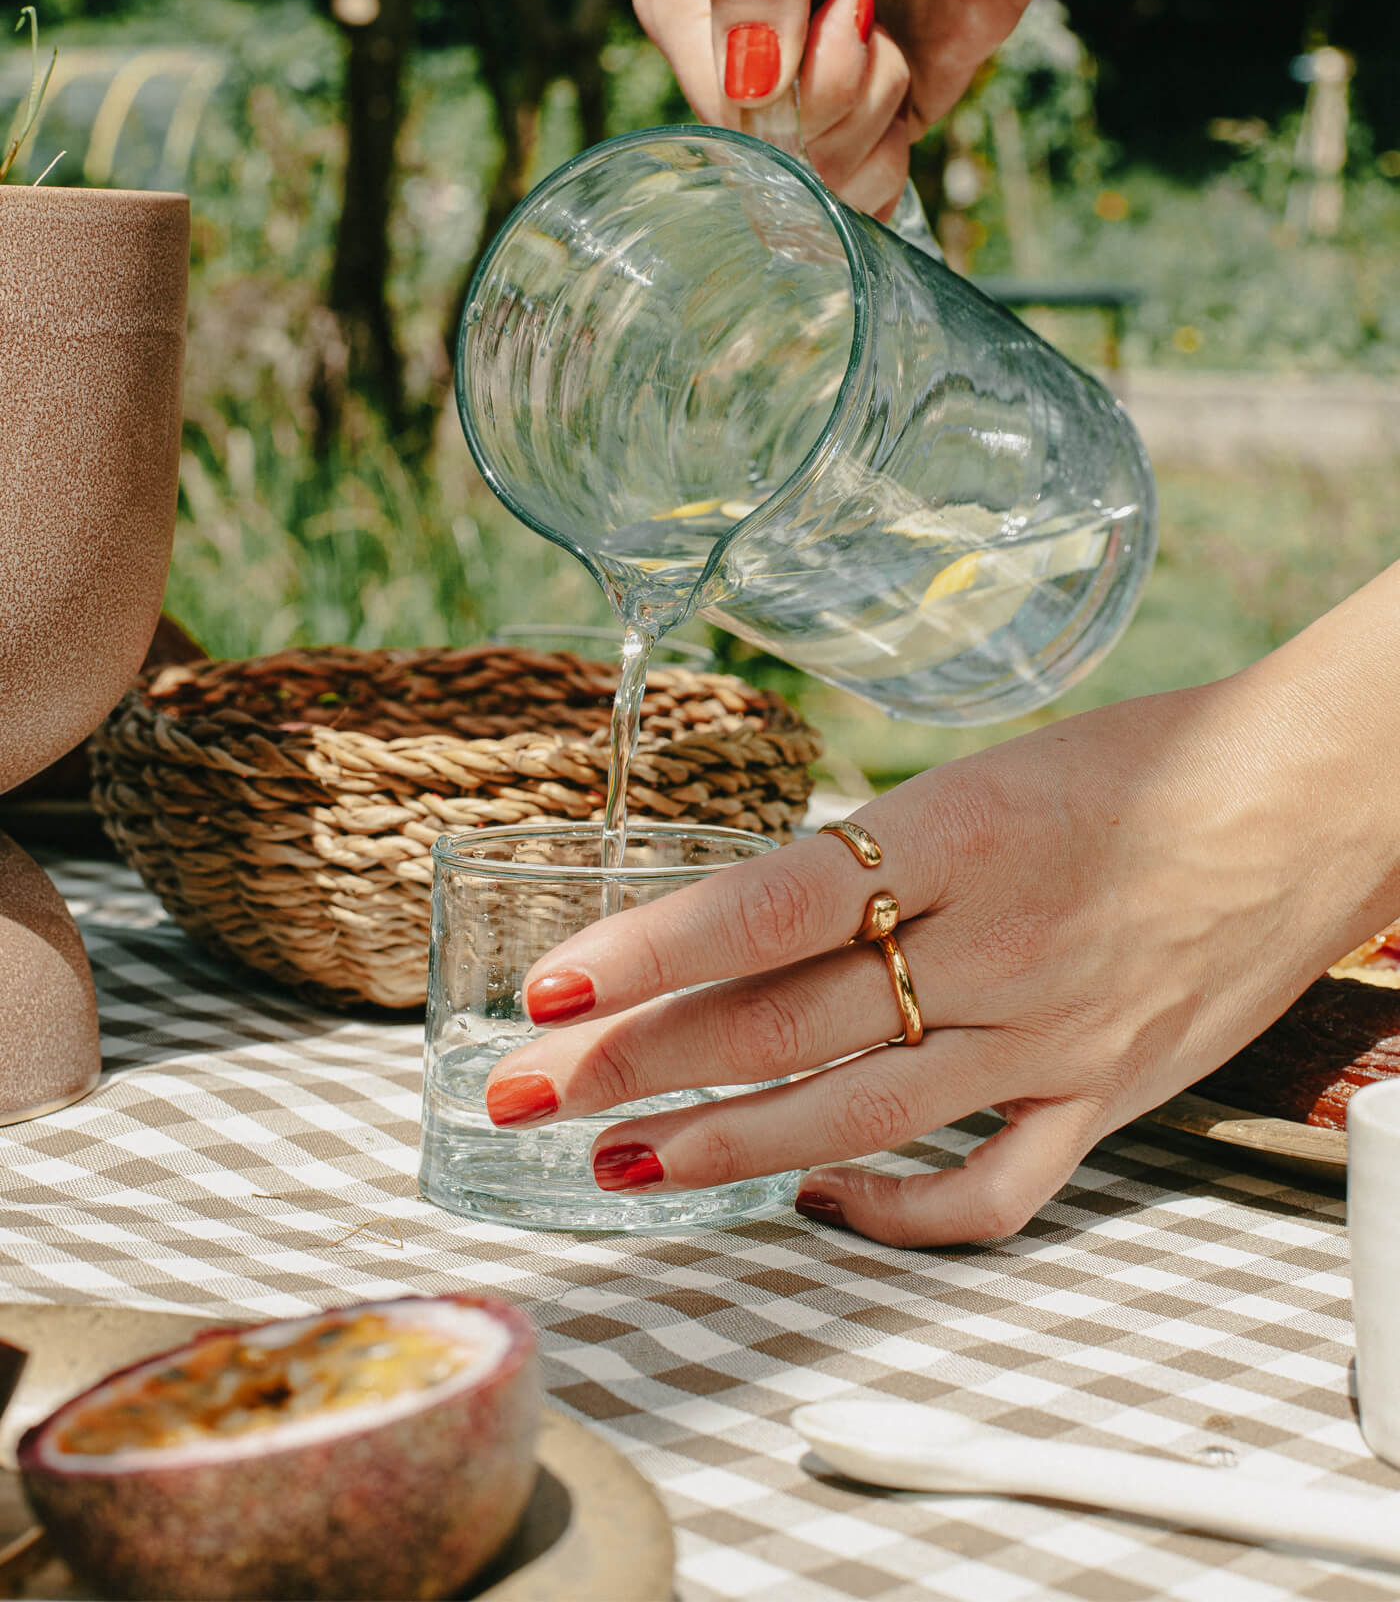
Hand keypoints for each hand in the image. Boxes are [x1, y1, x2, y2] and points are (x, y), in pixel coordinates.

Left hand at [485, 574, 1399, 1246]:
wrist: (1315, 794)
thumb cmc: (1155, 760)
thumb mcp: (992, 773)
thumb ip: (882, 856)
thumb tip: (754, 920)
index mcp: (959, 832)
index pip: (765, 905)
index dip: (645, 954)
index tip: (551, 993)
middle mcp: (997, 945)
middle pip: (782, 1022)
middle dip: (638, 1063)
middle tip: (529, 1092)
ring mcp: (1052, 1036)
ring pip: (856, 1115)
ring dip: (722, 1144)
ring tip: (619, 1159)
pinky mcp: (1104, 1096)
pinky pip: (986, 1192)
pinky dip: (893, 1214)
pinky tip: (818, 1203)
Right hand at [633, 0, 1088, 213]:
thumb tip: (747, 90)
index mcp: (686, 1)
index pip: (719, 109)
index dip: (791, 84)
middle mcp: (728, 66)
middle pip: (773, 155)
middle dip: (843, 93)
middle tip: (870, 8)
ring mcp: (790, 111)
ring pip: (821, 181)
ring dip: (877, 110)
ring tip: (887, 34)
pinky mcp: (850, 142)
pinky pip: (856, 201)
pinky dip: (893, 155)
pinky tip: (904, 93)